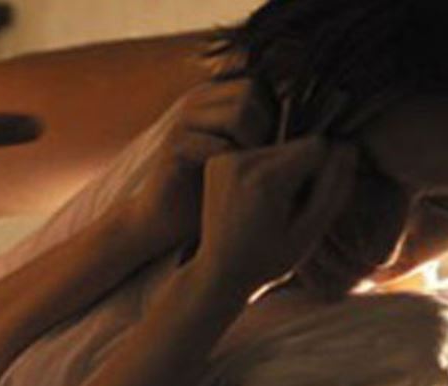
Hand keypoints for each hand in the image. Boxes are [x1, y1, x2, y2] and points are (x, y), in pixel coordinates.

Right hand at [131, 79, 276, 245]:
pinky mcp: (173, 148)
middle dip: (267, 124)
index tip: (277, 147)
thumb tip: (308, 127)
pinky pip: (216, 144)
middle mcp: (195, 104)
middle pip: (249, 92)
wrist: (161, 217)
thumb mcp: (238, 156)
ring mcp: (182, 124)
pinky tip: (235, 182)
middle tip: (268, 158)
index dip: (274, 112)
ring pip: (236, 113)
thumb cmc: (205, 189)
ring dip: (254, 142)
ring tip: (253, 169)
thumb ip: (262, 135)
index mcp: (211, 100)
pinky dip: (233, 162)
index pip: (256, 85)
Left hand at [193, 138, 357, 296]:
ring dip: (284, 171)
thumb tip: (348, 148)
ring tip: (270, 207)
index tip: (306, 205)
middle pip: (296, 144)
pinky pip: (258, 154)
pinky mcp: (217, 160)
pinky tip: (254, 201)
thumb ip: (334, 188)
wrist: (219, 271)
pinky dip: (264, 172)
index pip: (317, 146)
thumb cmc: (269, 260)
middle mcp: (239, 161)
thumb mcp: (311, 231)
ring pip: (279, 147)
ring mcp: (223, 159)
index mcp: (264, 179)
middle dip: (302, 171)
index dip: (322, 174)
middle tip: (286, 210)